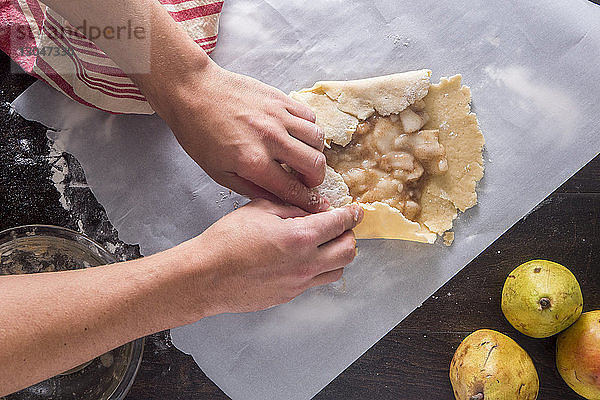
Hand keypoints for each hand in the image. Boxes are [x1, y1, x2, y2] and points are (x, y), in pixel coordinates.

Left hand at [159, 60, 328, 212]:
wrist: (193, 91)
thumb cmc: (199, 132)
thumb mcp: (218, 172)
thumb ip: (251, 189)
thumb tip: (276, 199)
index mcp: (253, 161)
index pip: (292, 188)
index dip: (308, 201)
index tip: (316, 205)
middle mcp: (270, 138)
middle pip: (315, 164)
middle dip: (316, 179)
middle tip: (308, 181)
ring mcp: (278, 116)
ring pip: (318, 139)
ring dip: (315, 153)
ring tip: (304, 157)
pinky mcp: (280, 99)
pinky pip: (310, 116)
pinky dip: (310, 129)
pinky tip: (297, 135)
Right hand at [173, 199, 362, 315]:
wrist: (206, 277)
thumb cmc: (227, 240)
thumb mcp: (260, 208)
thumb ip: (292, 207)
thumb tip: (314, 209)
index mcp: (300, 237)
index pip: (340, 224)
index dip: (352, 214)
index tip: (356, 211)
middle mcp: (306, 263)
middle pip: (348, 251)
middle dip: (349, 236)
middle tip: (340, 227)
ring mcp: (299, 283)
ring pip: (337, 271)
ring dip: (337, 255)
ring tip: (324, 244)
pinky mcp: (289, 295)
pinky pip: (315, 282)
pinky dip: (317, 269)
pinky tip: (302, 259)